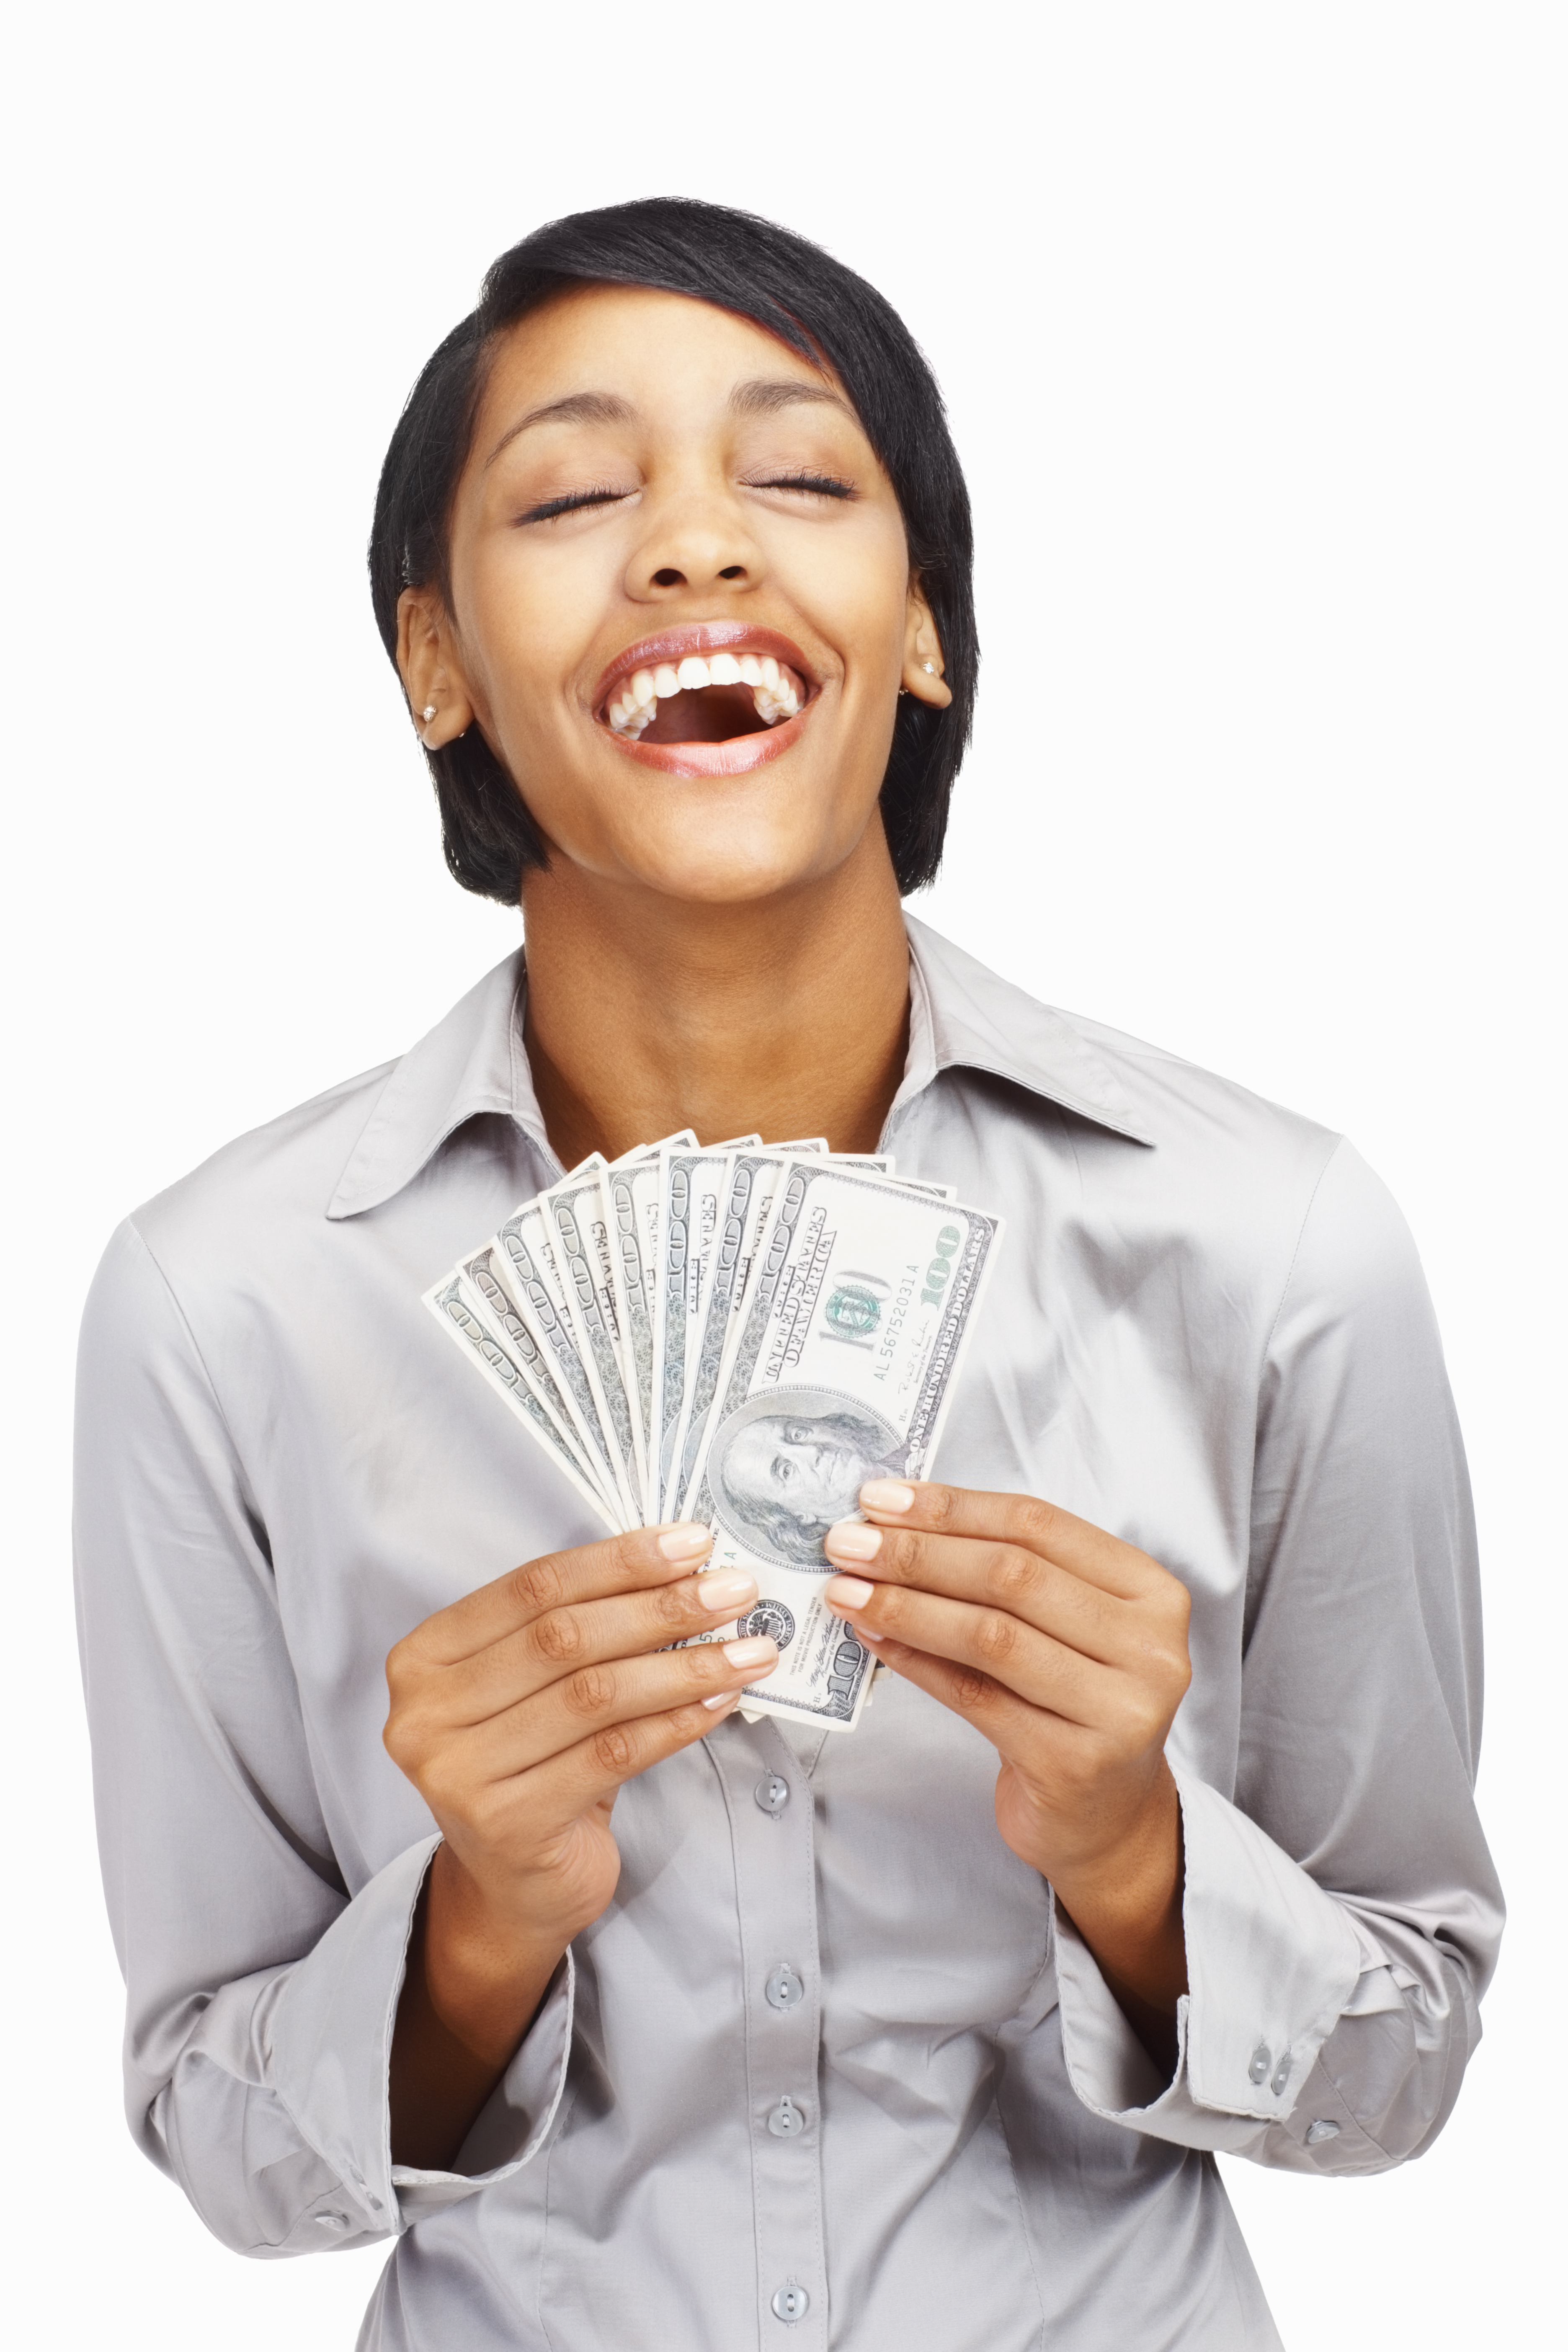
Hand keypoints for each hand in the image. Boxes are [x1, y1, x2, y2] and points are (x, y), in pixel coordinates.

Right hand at [382, 1523, 775, 2162]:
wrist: (511, 1885)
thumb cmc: (534, 1763)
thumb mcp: (537, 1687)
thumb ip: (582, 1627)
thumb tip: (685, 1564)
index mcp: (425, 1656)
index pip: (532, 1586)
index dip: (618, 1561)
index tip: (693, 1542)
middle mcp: (425, 1713)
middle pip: (564, 1638)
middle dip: (661, 1607)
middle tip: (736, 1590)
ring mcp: (458, 1773)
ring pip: (594, 1696)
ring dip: (685, 1666)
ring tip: (752, 1649)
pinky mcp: (507, 1825)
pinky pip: (612, 1756)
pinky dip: (677, 1722)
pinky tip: (722, 1701)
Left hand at [823, 1482, 1190, 2060]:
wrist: (1108, 1817)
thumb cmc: (1073, 1703)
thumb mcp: (1061, 1626)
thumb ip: (1003, 1573)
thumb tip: (893, 1522)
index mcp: (1152, 1593)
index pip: (1039, 1525)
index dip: (953, 1507)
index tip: (880, 1498)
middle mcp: (1150, 1649)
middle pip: (1014, 1576)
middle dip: (918, 1553)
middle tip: (847, 1543)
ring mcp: (1119, 1710)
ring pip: (991, 1635)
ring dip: (907, 1605)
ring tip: (846, 1590)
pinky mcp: (1073, 1763)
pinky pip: (975, 1697)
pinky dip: (916, 1661)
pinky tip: (874, 1640)